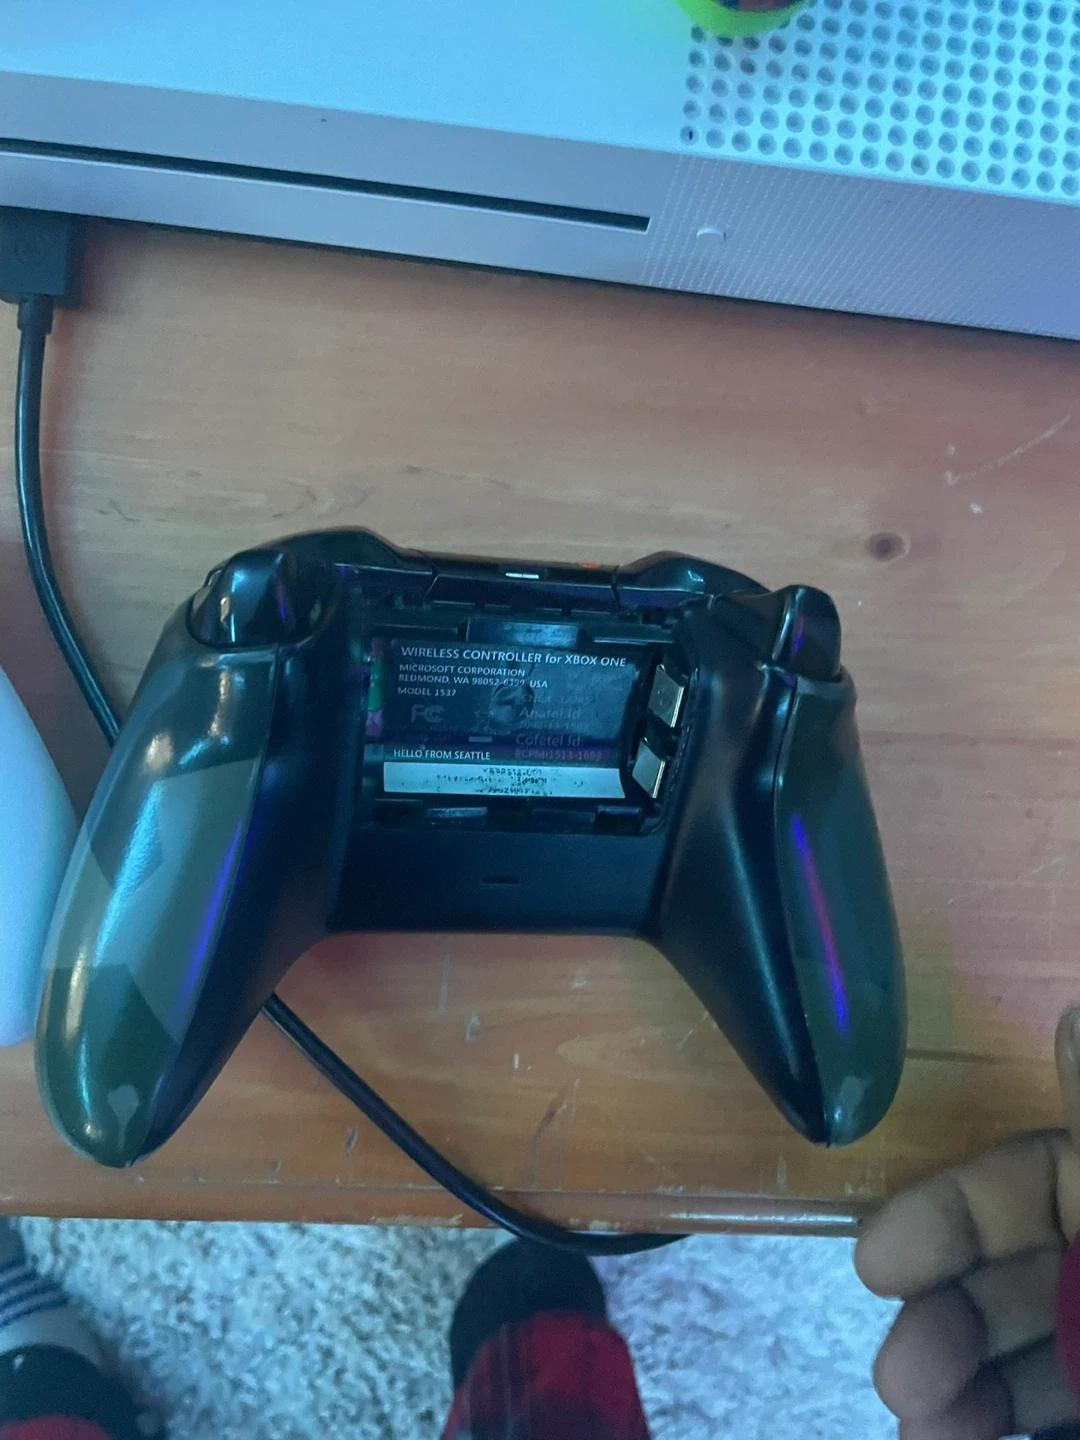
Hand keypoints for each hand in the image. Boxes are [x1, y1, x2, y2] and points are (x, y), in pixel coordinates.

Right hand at [855, 1009, 1079, 1438]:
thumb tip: (1071, 1013)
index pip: (1029, 1181)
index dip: (949, 1216)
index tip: (874, 1263)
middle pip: (1017, 1276)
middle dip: (946, 1322)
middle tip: (897, 1380)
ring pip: (1032, 1356)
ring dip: (962, 1391)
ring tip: (919, 1432)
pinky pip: (1052, 1412)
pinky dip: (996, 1423)